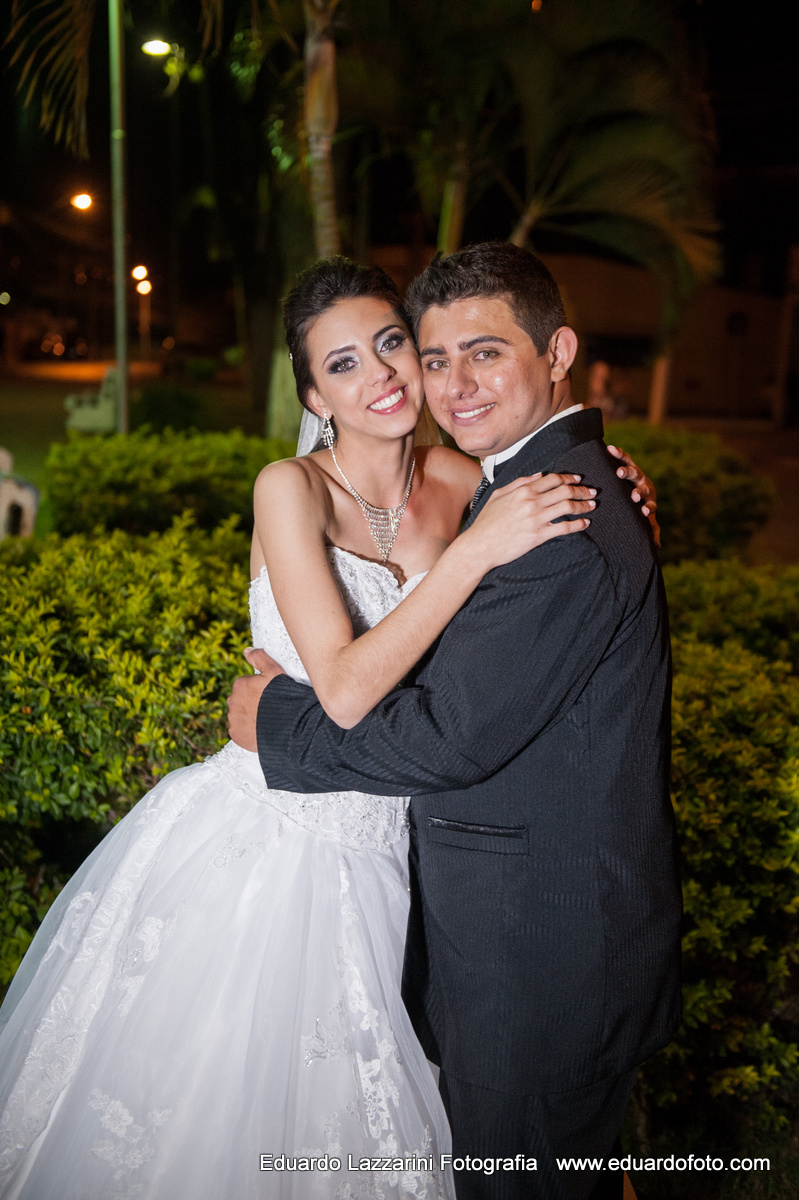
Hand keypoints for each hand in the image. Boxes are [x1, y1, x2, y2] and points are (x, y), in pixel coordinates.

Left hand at [226, 649, 285, 751]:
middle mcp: (232, 701)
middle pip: (240, 701)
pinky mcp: (235, 735)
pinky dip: (247, 731)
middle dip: (250, 703)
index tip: (269, 695)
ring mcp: (233, 719)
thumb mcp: (274, 671)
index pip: (245, 686)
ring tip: (266, 720)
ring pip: (239, 716)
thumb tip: (246, 650)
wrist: (287, 725)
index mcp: (239, 685)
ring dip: (249, 717)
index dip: (258, 690)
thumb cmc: (282, 696)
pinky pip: (240, 731)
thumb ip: (259, 657)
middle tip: (268, 708)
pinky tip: (261, 730)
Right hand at [467, 472, 594, 568]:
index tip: (578, 480)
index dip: (569, 478)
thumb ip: (519, 482)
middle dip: (582, 490)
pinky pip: (564, 528)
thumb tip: (539, 475)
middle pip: (565, 491)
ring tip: (592, 505)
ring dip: (583, 505)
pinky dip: (578, 524)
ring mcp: (536, 519)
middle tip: (593, 491)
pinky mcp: (538, 536)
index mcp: (523, 490)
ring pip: (567, 507)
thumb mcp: (498, 495)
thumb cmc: (486, 522)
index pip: (553, 479)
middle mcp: (531, 502)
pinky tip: (585, 523)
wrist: (479, 546)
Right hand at [607, 445, 659, 546]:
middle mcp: (644, 486)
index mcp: (649, 500)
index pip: (650, 505)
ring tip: (619, 473)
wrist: (638, 485)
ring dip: (627, 472)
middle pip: (643, 488)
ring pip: (634, 472)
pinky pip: (624, 457)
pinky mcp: (629, 464)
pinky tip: (610, 448)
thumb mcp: (647, 518)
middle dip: (638, 491)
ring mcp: (637, 474)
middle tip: (634, 496)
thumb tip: (657, 546)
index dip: (648, 507)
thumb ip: (651, 530)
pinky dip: (618, 453)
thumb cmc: (641, 505)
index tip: (645, 512)